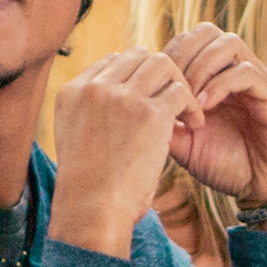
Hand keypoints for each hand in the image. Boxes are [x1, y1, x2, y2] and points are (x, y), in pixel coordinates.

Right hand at [49, 49, 195, 254]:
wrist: (92, 210)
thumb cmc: (87, 188)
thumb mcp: (75, 140)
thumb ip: (92, 116)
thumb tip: (118, 109)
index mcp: (73, 91)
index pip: (112, 60)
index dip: (135, 75)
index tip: (148, 97)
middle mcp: (95, 87)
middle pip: (138, 55)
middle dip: (160, 74)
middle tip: (172, 99)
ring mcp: (123, 97)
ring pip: (162, 64)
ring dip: (178, 84)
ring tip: (186, 110)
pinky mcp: (149, 113)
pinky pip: (181, 91)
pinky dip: (192, 106)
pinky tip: (194, 124)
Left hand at [153, 25, 266, 209]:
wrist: (264, 190)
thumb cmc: (227, 166)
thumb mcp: (185, 144)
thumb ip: (165, 122)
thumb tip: (135, 106)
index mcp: (216, 76)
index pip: (188, 40)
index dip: (169, 56)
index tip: (157, 86)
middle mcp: (237, 70)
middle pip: (207, 31)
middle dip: (182, 55)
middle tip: (172, 87)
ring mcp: (257, 80)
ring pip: (228, 42)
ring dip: (201, 67)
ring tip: (190, 98)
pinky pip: (247, 72)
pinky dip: (220, 85)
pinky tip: (206, 107)